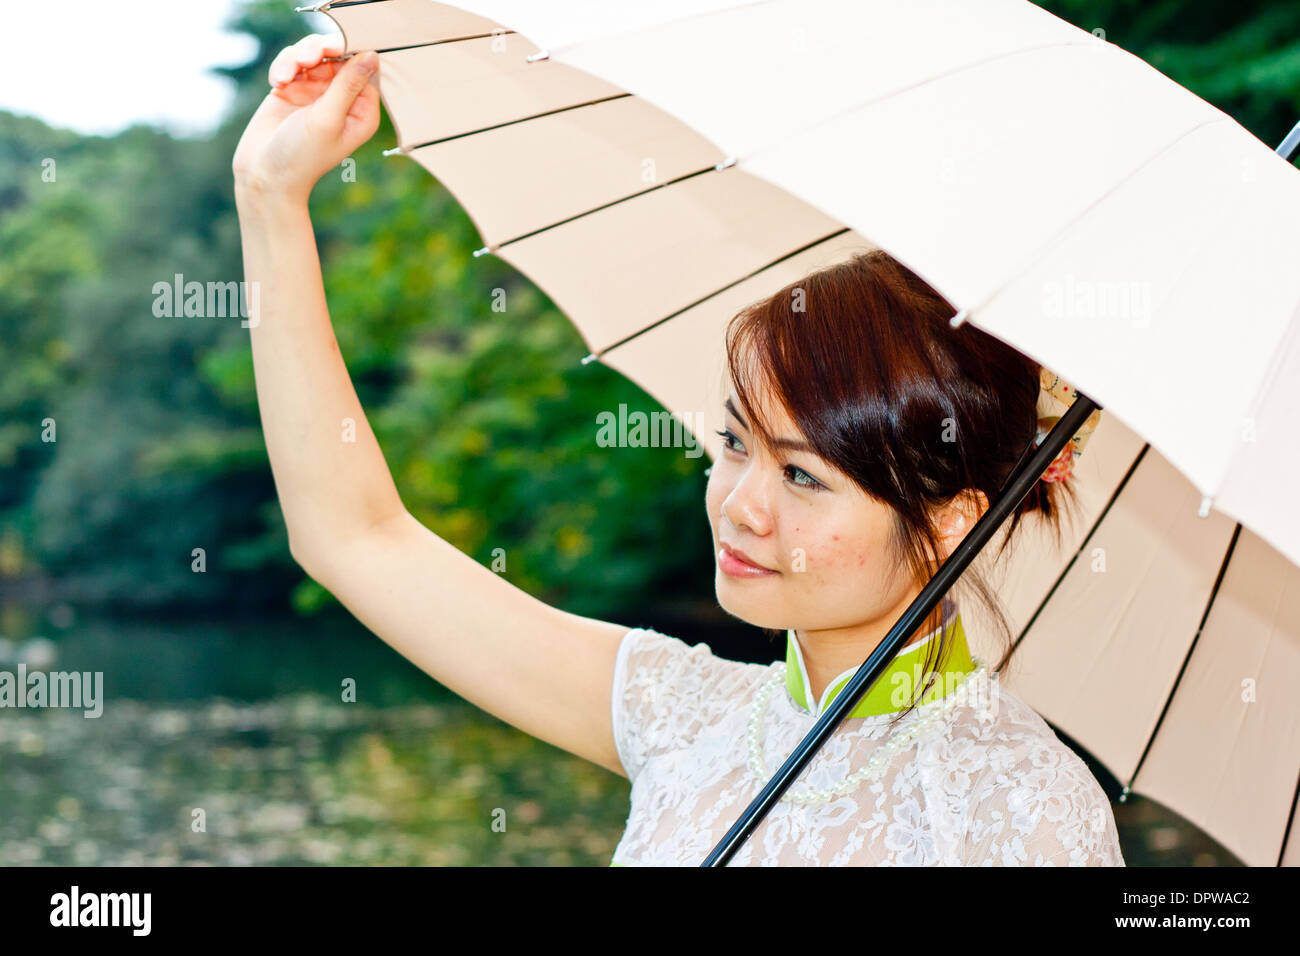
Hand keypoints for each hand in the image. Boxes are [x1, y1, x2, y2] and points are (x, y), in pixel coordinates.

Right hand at [232, 34, 380, 203]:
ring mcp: (317, 93)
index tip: (333, 50)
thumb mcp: (328, 118)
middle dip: (321, 50)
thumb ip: (348, 85)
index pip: (366, 68)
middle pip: (339, 54)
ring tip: (287, 75)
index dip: (351, 52)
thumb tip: (372, 55)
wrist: (264, 173)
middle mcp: (343, 100)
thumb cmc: (302, 154)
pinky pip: (292, 61)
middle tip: (307, 59)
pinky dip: (284, 66)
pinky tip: (277, 83)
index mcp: (363, 111)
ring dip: (299, 57)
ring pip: (314, 52)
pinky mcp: (293, 88)